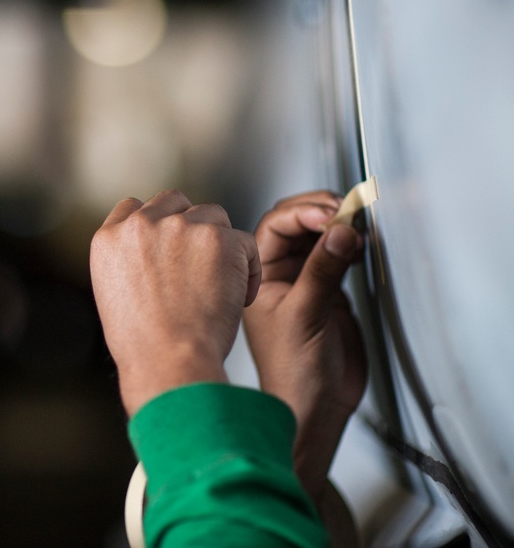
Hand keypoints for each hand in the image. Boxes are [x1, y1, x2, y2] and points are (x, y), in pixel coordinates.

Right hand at [90, 190, 260, 416]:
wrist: (168, 363)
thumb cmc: (144, 346)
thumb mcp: (113, 296)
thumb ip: (129, 261)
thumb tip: (155, 252)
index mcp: (108, 238)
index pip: (133, 208)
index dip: (156, 226)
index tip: (169, 251)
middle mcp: (140, 225)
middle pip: (174, 201)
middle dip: (189, 226)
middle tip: (201, 265)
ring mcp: (179, 227)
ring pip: (212, 215)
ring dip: (220, 243)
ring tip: (222, 283)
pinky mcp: (218, 239)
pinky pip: (244, 241)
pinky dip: (248, 267)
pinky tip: (240, 296)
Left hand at [242, 191, 365, 502]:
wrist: (314, 406)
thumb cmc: (292, 371)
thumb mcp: (306, 313)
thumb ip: (323, 271)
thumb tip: (339, 232)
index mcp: (258, 275)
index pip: (274, 226)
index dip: (302, 214)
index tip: (329, 216)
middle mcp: (278, 274)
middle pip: (296, 224)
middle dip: (320, 212)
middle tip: (345, 214)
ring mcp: (304, 281)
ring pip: (318, 237)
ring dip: (337, 226)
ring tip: (355, 226)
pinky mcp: (329, 291)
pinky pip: (337, 255)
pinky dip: (349, 245)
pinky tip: (359, 245)